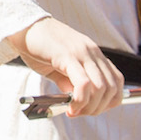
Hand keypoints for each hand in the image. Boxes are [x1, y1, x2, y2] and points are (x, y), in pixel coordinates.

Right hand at [9, 16, 123, 115]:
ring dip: (90, 106)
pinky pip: (84, 83)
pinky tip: (70, 106)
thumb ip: (70, 81)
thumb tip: (77, 99)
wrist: (23, 26)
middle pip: (111, 88)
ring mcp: (82, 53)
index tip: (91, 109)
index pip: (117, 81)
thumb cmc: (39, 46)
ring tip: (74, 111)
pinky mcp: (68, 55)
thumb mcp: (60, 67)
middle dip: (98, 108)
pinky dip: (80, 100)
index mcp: (93, 53)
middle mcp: (92, 52)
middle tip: (80, 113)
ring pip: (101, 87)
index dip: (109, 101)